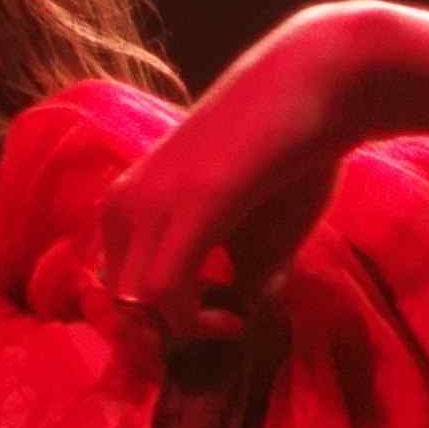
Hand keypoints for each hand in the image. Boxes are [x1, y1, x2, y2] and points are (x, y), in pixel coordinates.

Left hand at [94, 0, 428, 326]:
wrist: (319, 85)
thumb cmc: (292, 156)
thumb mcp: (256, 236)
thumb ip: (240, 279)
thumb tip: (244, 322)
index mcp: (130, 201)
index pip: (109, 291)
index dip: (151, 329)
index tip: (205, 325)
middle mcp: (125, 202)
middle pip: (112, 309)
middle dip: (159, 342)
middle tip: (213, 335)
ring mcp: (149, 202)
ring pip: (130, 308)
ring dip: (179, 335)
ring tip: (228, 321)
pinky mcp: (184, 208)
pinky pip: (161, 295)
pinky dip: (195, 324)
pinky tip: (233, 318)